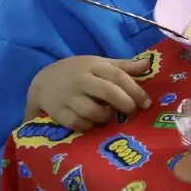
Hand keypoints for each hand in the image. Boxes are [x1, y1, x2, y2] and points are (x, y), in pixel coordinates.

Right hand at [26, 56, 152, 130]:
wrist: (42, 81)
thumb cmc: (79, 73)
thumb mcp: (99, 64)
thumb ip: (124, 67)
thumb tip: (148, 64)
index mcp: (94, 66)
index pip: (119, 76)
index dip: (136, 91)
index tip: (147, 104)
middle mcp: (81, 80)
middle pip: (108, 92)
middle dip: (125, 105)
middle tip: (132, 113)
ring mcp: (67, 96)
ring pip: (93, 111)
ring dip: (105, 116)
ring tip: (108, 115)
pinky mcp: (57, 111)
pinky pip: (77, 123)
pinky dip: (88, 126)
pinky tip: (91, 122)